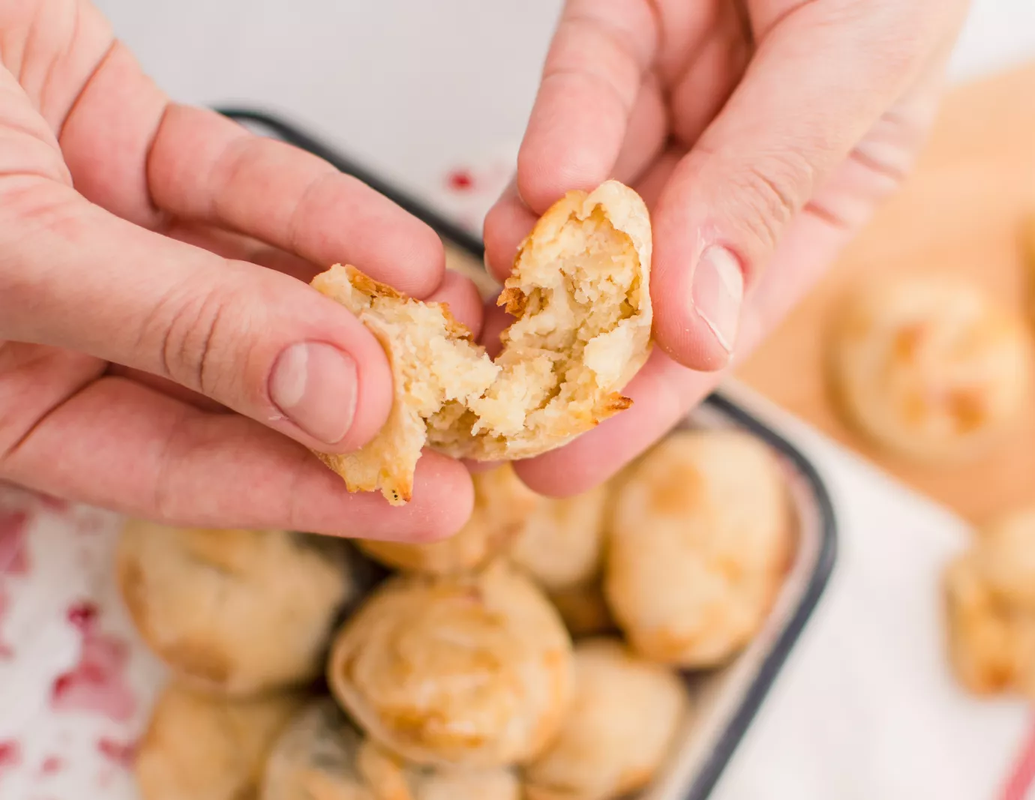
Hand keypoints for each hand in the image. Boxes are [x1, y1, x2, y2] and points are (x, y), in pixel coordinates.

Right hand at [0, 0, 480, 539]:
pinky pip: (244, 189)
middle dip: (370, 407)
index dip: (317, 494)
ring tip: (469, 342)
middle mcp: (67, 329)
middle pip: (244, 386)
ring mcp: (103, 235)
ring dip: (368, 309)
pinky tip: (404, 250)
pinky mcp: (128, 143)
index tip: (437, 509)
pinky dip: (321, 214)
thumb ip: (182, 331)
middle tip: (484, 433)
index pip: (186, 471)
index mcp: (12, 400)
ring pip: (259, 285)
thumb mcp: (19, 251)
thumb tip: (337, 402)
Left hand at [484, 0, 968, 493]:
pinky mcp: (620, 27)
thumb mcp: (854, 62)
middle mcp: (741, 161)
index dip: (644, 400)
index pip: (723, 320)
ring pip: (590, 200)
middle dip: (564, 353)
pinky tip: (532, 194)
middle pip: (641, 277)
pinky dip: (552, 137)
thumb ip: (768, 189)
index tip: (565, 464)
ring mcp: (675, 96)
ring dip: (537, 258)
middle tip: (489, 420)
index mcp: (819, 195)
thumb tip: (696, 327)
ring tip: (499, 310)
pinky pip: (579, 93)